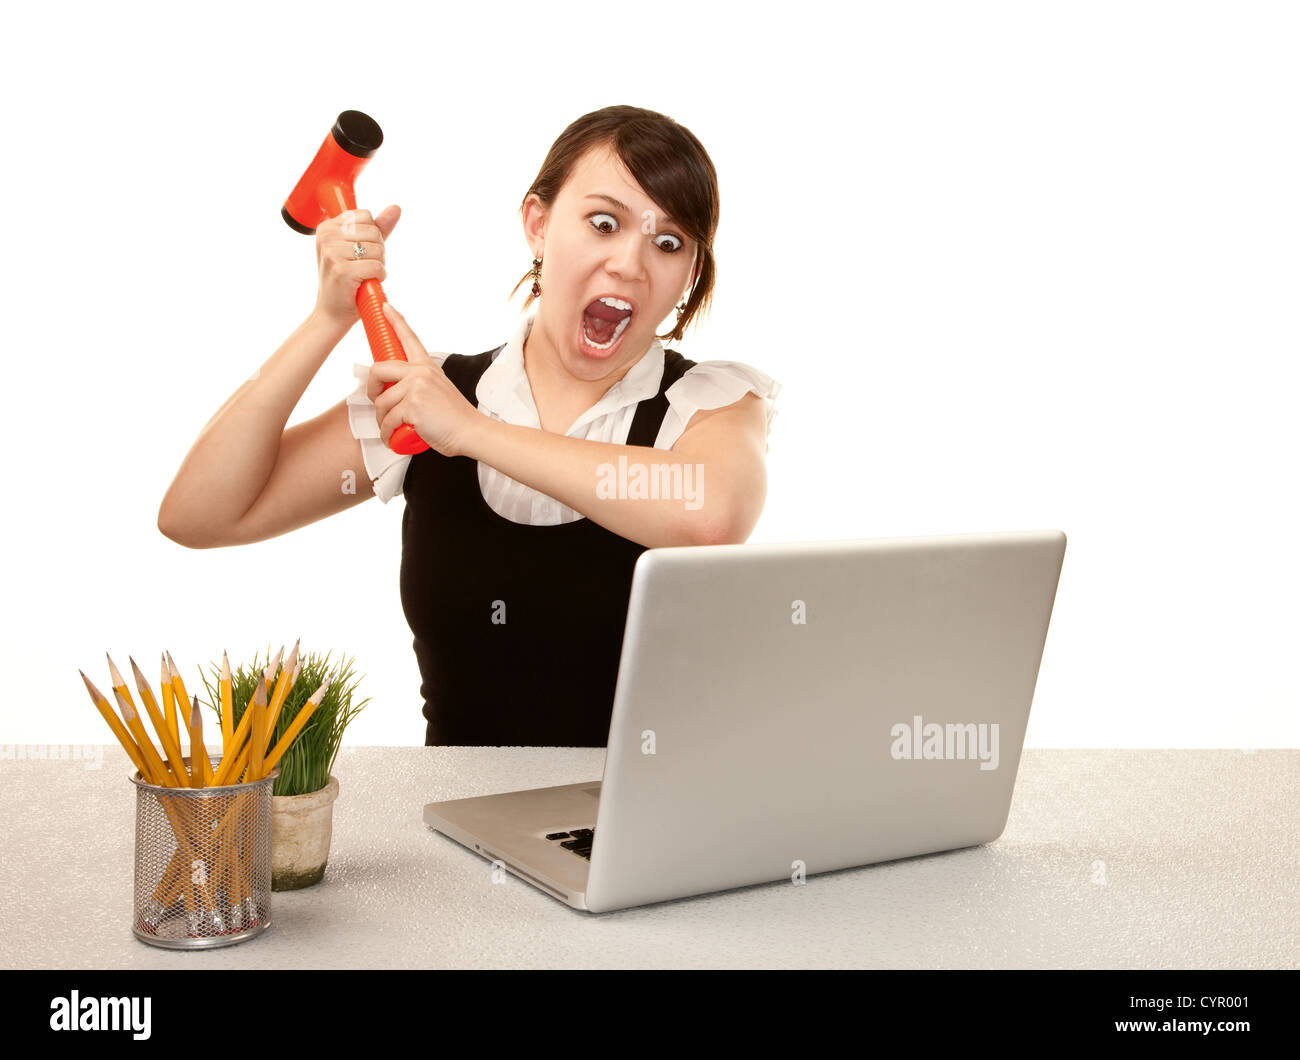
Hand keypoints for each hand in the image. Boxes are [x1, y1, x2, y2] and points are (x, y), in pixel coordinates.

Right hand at [311, 206, 400, 327]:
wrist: (333, 313)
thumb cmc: (347, 281)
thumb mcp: (360, 249)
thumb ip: (378, 227)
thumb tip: (396, 208)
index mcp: (326, 227)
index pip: (365, 216)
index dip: (371, 236)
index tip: (359, 252)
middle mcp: (326, 236)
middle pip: (373, 231)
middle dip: (377, 251)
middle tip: (362, 267)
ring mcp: (332, 252)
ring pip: (377, 249)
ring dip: (378, 265)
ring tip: (363, 275)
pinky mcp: (342, 270)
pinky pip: (377, 266)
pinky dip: (378, 277)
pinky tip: (366, 283)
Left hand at [371, 302, 480, 457]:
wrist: (470, 432)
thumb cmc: (455, 419)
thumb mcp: (438, 392)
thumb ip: (418, 387)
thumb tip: (396, 396)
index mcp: (427, 367)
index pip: (409, 338)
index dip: (395, 320)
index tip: (385, 307)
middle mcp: (420, 372)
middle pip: (378, 370)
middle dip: (371, 390)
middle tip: (377, 402)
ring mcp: (416, 387)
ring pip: (381, 402)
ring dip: (382, 421)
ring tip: (392, 430)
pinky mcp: (412, 405)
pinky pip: (388, 420)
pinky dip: (387, 434)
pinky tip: (392, 439)